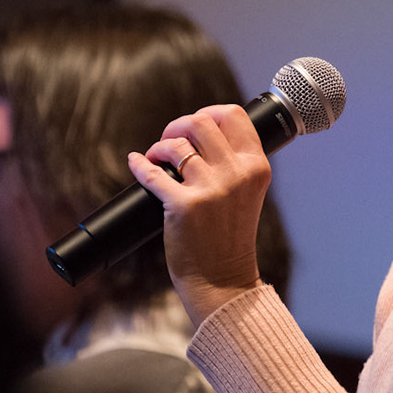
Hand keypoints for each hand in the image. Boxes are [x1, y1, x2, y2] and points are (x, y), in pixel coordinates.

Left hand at [127, 103, 268, 327]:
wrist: (223, 280)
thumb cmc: (230, 237)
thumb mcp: (247, 193)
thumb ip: (234, 163)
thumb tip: (200, 134)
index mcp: (256, 167)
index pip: (234, 115)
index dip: (208, 112)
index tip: (194, 126)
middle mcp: (237, 174)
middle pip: (201, 121)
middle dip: (178, 125)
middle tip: (169, 141)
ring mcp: (212, 189)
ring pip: (176, 144)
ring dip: (159, 147)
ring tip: (156, 158)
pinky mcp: (185, 206)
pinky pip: (152, 173)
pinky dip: (139, 164)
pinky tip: (136, 163)